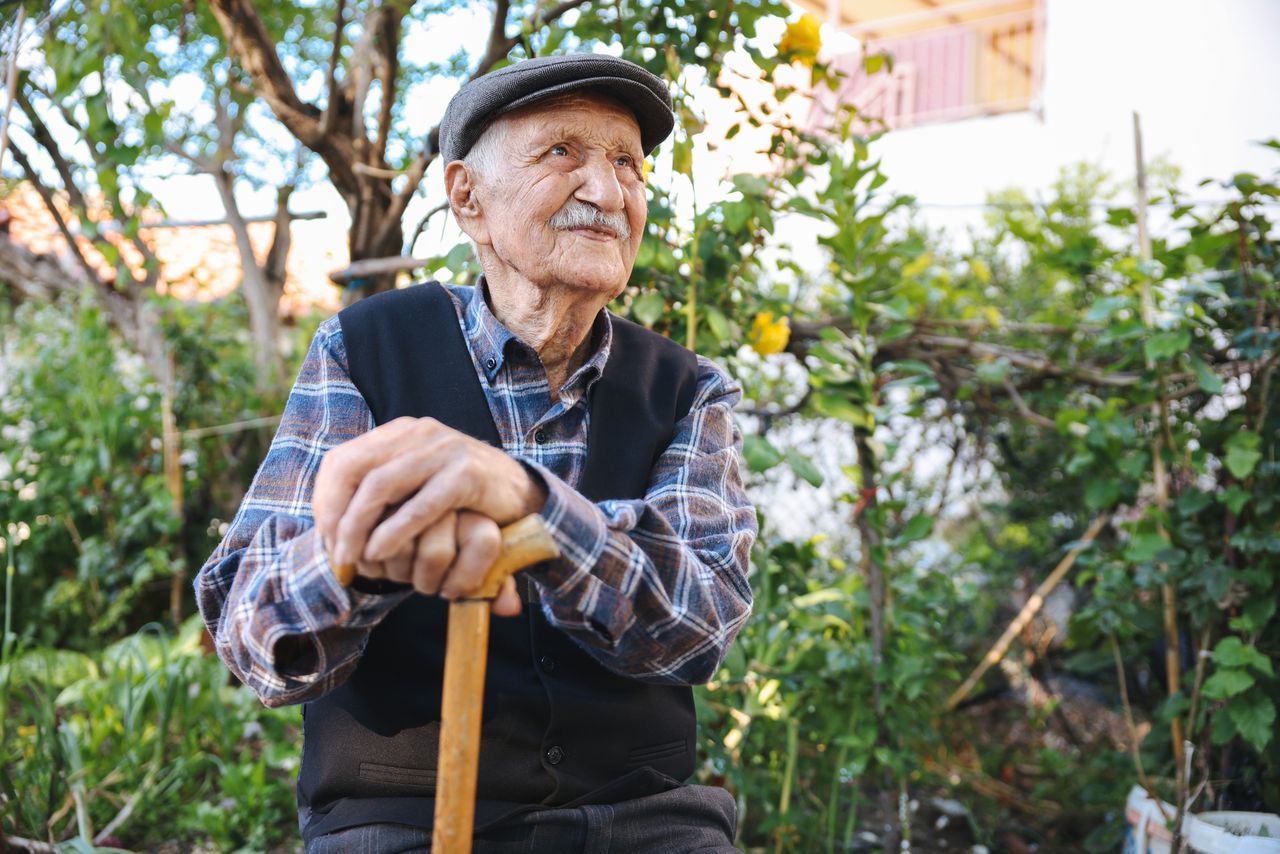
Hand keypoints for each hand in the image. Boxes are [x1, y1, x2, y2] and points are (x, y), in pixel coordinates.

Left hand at [314, 417, 544, 601]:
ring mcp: (443, 449)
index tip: (325, 537)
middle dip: (337, 515)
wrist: (521, 492)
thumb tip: (328, 524)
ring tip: (353, 559)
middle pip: (355, 469)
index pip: (343, 460)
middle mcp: (418, 433)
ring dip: (359, 526)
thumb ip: (380, 492)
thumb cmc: (460, 496)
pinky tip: (381, 552)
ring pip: (381, 485)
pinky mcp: (466, 474)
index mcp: (400, 432)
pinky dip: (395, 531)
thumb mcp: (416, 483)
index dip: (326, 500)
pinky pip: (421, 505)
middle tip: (335, 554)